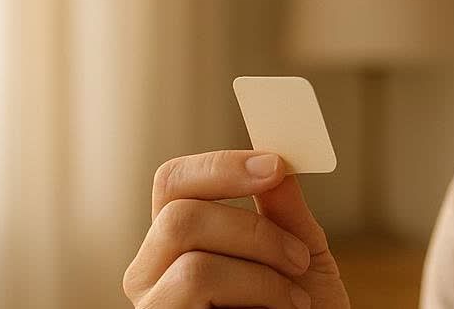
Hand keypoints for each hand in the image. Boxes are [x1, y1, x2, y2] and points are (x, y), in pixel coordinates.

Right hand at [123, 150, 351, 307]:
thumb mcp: (301, 254)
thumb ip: (284, 209)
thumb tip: (276, 159)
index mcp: (177, 242)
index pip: (173, 182)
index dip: (221, 165)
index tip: (276, 165)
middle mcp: (152, 271)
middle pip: (178, 213)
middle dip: (253, 228)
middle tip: (299, 255)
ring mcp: (153, 303)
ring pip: (190, 253)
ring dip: (261, 265)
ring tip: (295, 295)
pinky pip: (197, 281)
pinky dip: (257, 290)